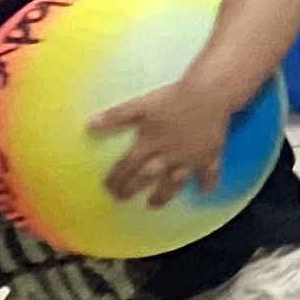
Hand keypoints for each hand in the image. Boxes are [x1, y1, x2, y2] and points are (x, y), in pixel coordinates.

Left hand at [93, 78, 238, 204]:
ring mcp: (189, 158)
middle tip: (121, 199)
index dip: (115, 177)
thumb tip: (90, 124)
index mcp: (149, 143)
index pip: (127, 165)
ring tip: (153, 205)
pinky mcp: (210, 155)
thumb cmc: (173, 98)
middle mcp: (168, 156)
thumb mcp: (141, 104)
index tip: (106, 187)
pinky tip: (205, 190)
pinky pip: (210, 172)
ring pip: (174, 183)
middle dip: (131, 189)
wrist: (209, 94)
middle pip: (146, 178)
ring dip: (163, 195)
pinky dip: (208, 182)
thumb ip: (116, 116)